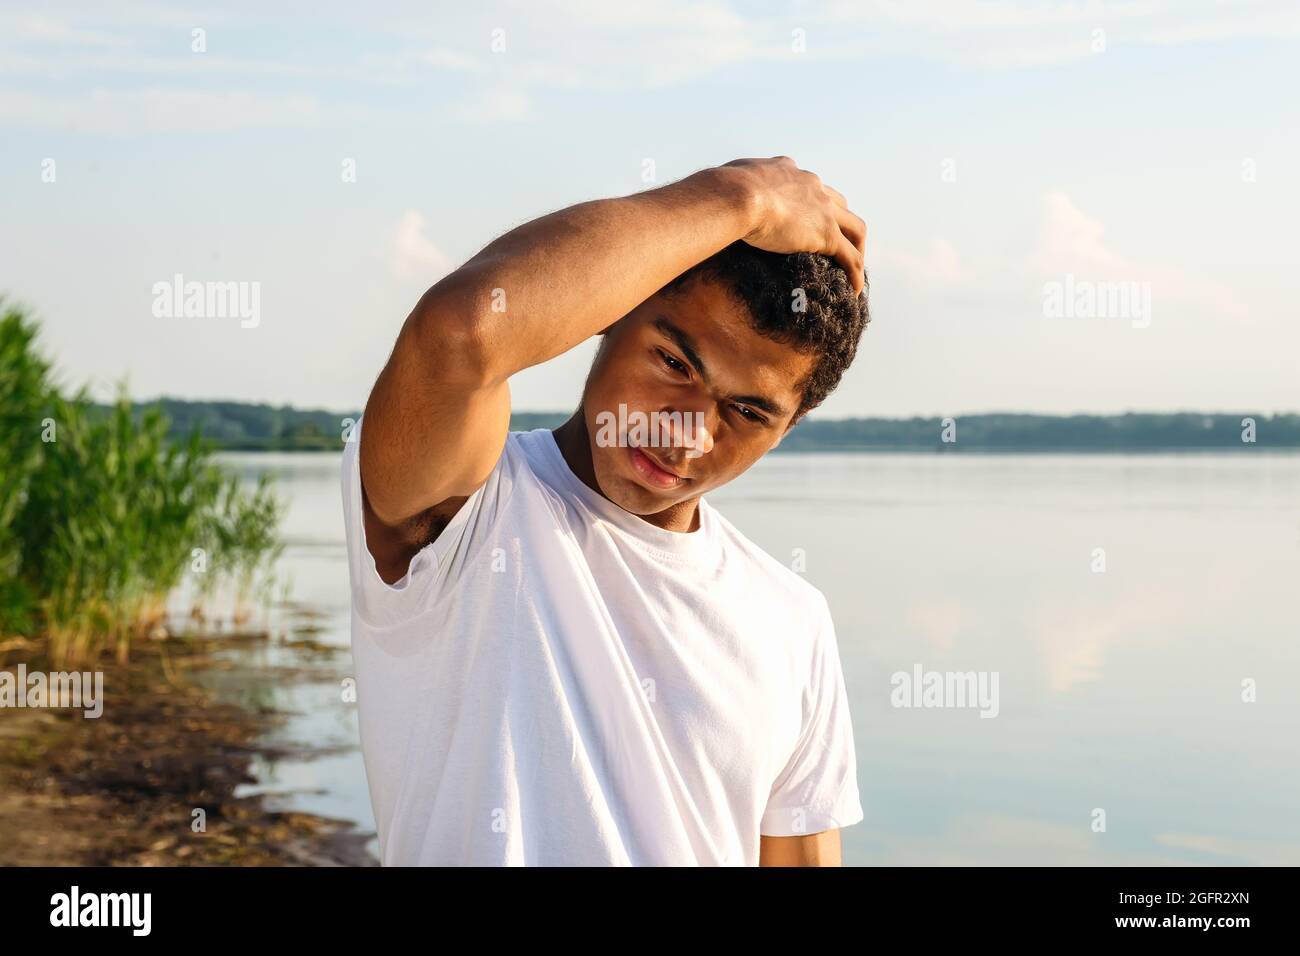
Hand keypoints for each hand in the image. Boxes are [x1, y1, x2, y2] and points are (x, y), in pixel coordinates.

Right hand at [723, 156, 865, 294]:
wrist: (734, 196)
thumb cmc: (719, 191)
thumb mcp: (725, 182)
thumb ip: (728, 188)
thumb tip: (712, 198)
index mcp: (787, 171)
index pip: (809, 186)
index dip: (812, 205)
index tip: (808, 222)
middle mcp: (811, 185)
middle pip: (839, 205)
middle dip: (841, 225)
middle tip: (837, 247)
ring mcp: (823, 210)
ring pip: (855, 230)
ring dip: (857, 250)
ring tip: (852, 272)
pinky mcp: (826, 234)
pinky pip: (850, 258)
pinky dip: (855, 275)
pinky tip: (855, 291)